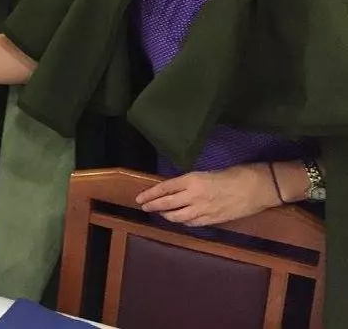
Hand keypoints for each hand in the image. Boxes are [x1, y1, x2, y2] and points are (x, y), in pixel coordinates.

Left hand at [136, 164, 281, 226]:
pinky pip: (192, 223)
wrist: (258, 187)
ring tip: (161, 213)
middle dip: (153, 206)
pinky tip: (180, 219)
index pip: (164, 188)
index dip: (150, 194)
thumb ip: (190, 182)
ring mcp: (203, 210)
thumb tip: (176, 189)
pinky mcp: (213, 220)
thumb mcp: (207, 173)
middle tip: (144, 207)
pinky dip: (183, 222)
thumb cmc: (235, 174)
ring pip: (177, 217)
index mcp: (192, 180)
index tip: (140, 197)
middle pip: (167, 204)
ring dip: (166, 215)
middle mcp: (194, 196)